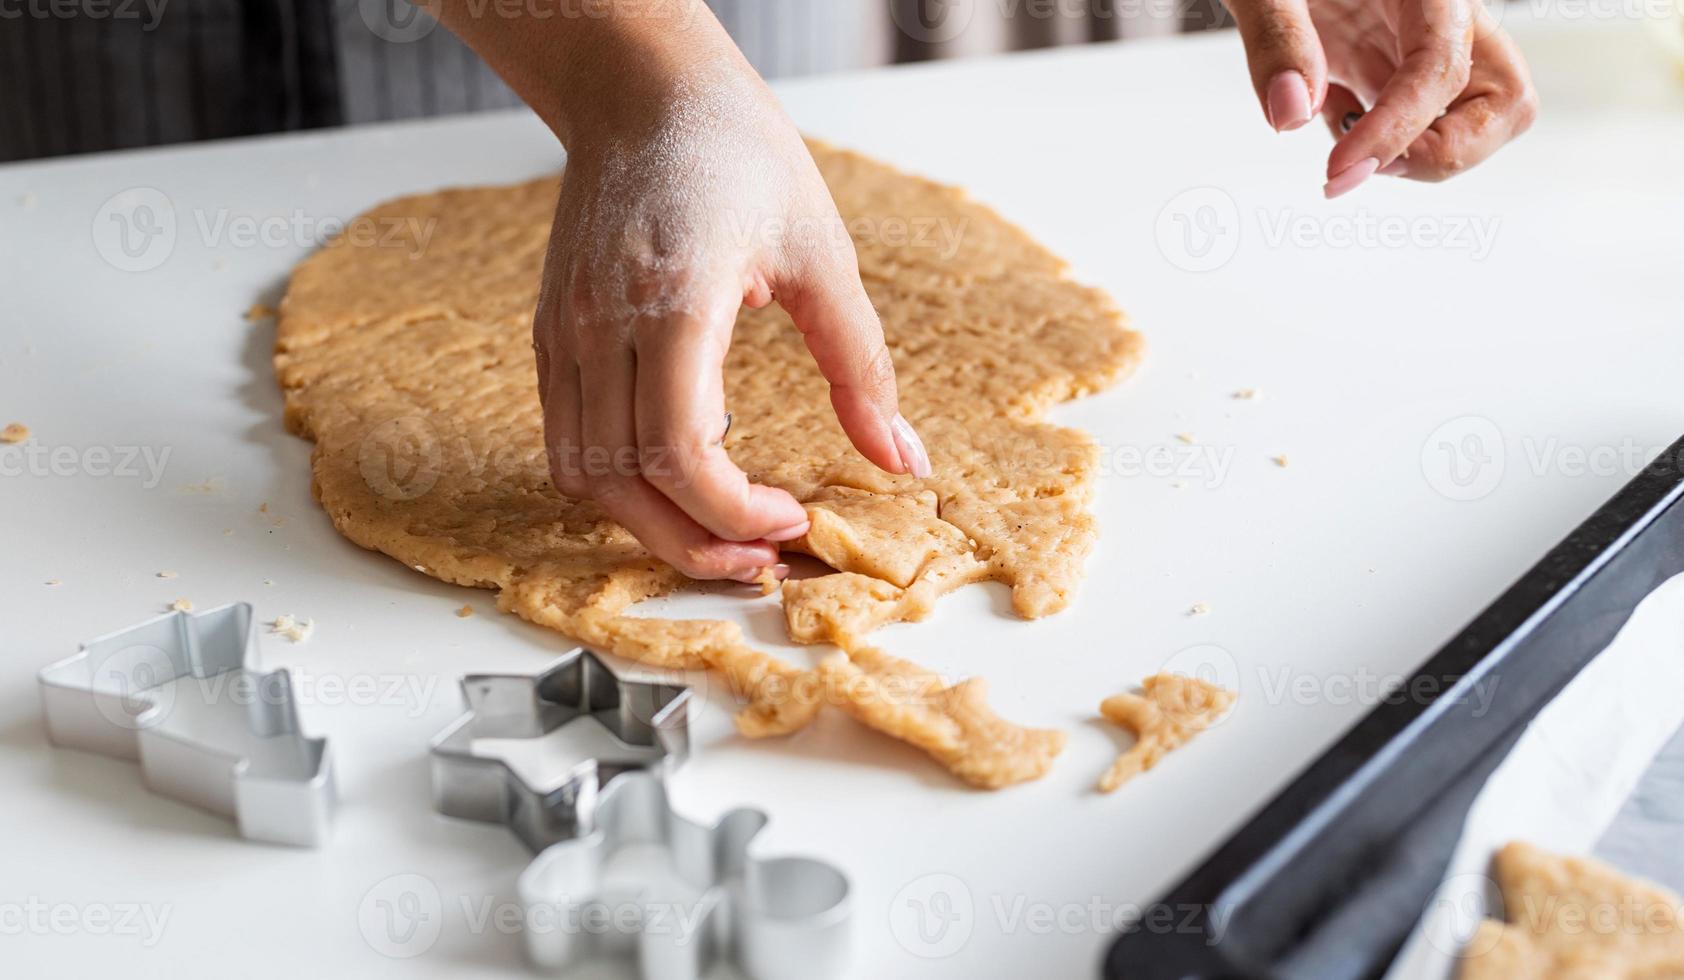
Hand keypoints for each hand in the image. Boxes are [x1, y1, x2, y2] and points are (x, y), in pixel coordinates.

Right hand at [531, 49, 929, 583]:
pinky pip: (566, 440)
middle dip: (695, 542)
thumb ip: (862, 367)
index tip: (790, 517)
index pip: (678, 452)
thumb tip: (904, 460)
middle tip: (763, 556)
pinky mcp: (550, 335)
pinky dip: (617, 483)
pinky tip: (677, 482)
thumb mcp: (822, 254)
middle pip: (625, 483)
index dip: (733, 510)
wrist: (642, 93)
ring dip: (650, 524)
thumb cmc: (735, 153)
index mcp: (673, 301)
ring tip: (721, 532)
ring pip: (584, 475)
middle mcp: (600, 325)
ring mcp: (563, 333)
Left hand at [1225, 0, 1538, 195]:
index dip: (1399, 127)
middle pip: (1503, 100)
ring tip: (1342, 144)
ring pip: (1466, 119)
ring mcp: (1414, 45)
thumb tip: (1291, 114)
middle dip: (1445, 152)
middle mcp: (1437, 18)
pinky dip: (1372, 141)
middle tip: (1364, 167)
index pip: (1442, 66)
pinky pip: (1409, 122)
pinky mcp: (1383, 64)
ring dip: (1412, 154)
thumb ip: (1277, 38)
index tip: (1342, 168)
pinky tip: (1326, 111)